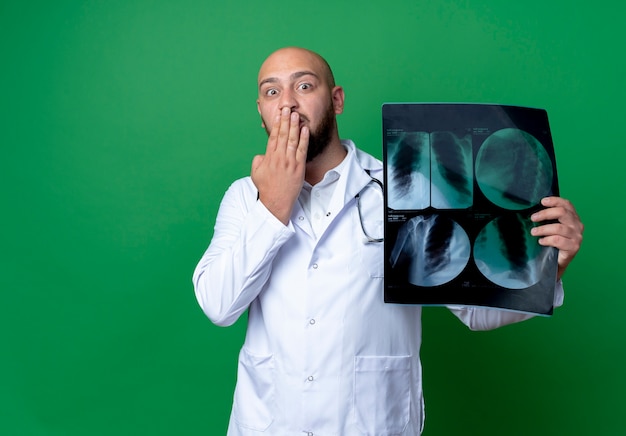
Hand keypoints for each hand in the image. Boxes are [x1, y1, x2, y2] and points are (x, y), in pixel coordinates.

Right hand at [251, 107, 308, 224]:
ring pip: (292, 140)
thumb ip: (258, 160)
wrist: (276, 202)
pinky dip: (304, 139)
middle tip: (287, 108)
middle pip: (283, 135)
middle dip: (285, 120)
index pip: (273, 136)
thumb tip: (263, 153)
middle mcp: (279, 157)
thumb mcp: (256, 173)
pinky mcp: (298, 167)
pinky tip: (305, 129)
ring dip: (294, 126)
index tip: (278, 114)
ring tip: (296, 114)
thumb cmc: (266, 188)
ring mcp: (289, 162)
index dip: (276, 124)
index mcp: (269, 157)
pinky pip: (302, 150)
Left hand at [530, 196, 583, 278]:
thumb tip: (534, 210)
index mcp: (573, 217)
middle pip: (562, 213)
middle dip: (545, 213)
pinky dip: (547, 239)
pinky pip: (558, 240)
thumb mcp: (551, 227)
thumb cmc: (553, 242)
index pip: (567, 205)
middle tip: (533, 218)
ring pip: (559, 228)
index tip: (542, 201)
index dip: (555, 201)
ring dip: (543, 229)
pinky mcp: (574, 247)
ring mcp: (577, 236)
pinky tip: (541, 241)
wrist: (557, 261)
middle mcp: (577, 225)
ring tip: (533, 232)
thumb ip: (549, 218)